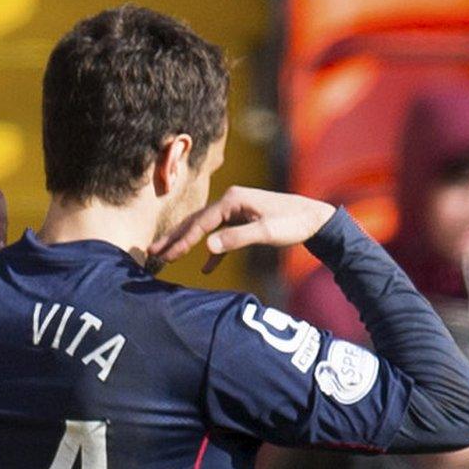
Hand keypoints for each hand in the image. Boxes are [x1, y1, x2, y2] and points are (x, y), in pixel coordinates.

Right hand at [150, 186, 337, 272]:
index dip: (181, 240)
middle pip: (195, 221)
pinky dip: (214, 250)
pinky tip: (206, 267)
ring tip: (167, 255)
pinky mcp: (244, 221)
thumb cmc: (294, 223)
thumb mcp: (267, 233)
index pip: (200, 223)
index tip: (165, 255)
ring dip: (187, 242)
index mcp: (232, 200)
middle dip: (174, 238)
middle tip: (151, 252)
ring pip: (205, 227)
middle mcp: (230, 201)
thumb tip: (207, 247)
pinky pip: (222, 235)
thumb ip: (237, 239)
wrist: (316, 217)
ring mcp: (236, 210)